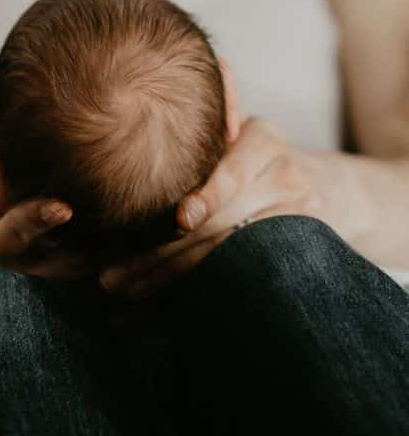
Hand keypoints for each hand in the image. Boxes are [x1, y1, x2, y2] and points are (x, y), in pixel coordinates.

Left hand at [99, 117, 324, 297]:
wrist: (326, 187)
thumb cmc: (252, 159)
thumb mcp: (234, 138)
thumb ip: (194, 149)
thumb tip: (117, 163)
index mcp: (264, 139)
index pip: (234, 171)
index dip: (209, 195)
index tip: (180, 219)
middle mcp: (286, 176)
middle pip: (219, 219)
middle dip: (159, 250)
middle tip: (109, 276)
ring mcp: (299, 215)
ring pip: (224, 251)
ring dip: (169, 274)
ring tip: (125, 289)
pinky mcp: (298, 247)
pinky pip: (239, 269)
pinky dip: (195, 283)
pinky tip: (159, 297)